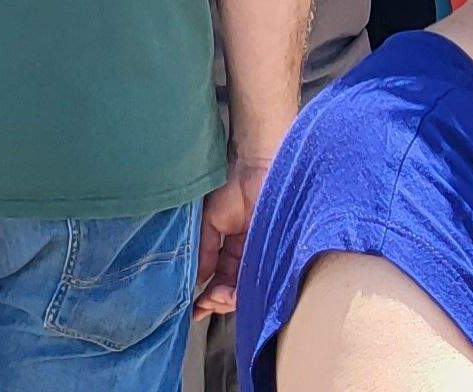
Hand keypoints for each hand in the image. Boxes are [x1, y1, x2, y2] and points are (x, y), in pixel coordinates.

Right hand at [195, 155, 274, 316]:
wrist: (257, 164)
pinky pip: (264, 276)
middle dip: (219, 300)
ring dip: (231, 298)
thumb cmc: (231, 184)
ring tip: (220, 298)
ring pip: (247, 286)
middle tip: (209, 303)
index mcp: (229, 247)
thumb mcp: (210, 220)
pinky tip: (235, 295)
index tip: (196, 310)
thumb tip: (197, 280)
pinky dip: (249, 289)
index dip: (208, 295)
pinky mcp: (276, 251)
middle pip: (233, 287)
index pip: (218, 278)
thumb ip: (204, 250)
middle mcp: (246, 254)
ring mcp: (261, 254)